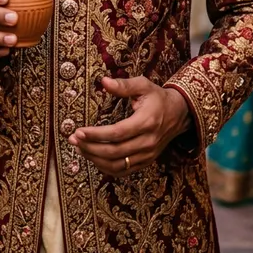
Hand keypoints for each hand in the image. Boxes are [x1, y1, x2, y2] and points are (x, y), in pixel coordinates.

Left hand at [68, 76, 191, 177]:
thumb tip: (104, 81)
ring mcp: (147, 154)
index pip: (116, 133)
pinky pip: (124, 170)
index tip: (78, 131)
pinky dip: (106, 168)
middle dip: (90, 148)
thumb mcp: (143, 85)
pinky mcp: (146, 161)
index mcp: (146, 122)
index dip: (95, 135)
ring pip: (118, 165)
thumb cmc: (157, 97)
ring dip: (95, 159)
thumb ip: (123, 84)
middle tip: (73, 140)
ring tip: (79, 149)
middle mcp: (147, 142)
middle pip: (114, 152)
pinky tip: (94, 159)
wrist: (179, 114)